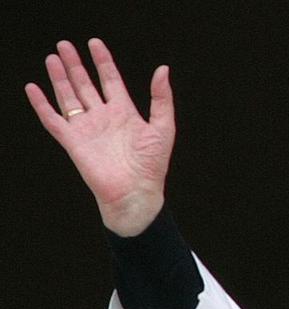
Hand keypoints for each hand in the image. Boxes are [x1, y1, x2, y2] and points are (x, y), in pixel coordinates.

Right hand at [26, 38, 174, 236]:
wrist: (135, 193)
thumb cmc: (151, 165)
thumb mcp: (162, 127)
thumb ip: (161, 98)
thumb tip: (163, 69)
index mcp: (124, 113)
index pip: (110, 80)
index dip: (103, 61)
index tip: (94, 43)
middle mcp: (103, 118)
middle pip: (85, 85)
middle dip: (75, 65)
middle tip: (64, 44)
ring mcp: (86, 129)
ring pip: (68, 97)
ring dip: (60, 78)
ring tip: (52, 58)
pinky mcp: (72, 141)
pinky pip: (52, 119)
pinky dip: (41, 104)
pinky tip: (33, 88)